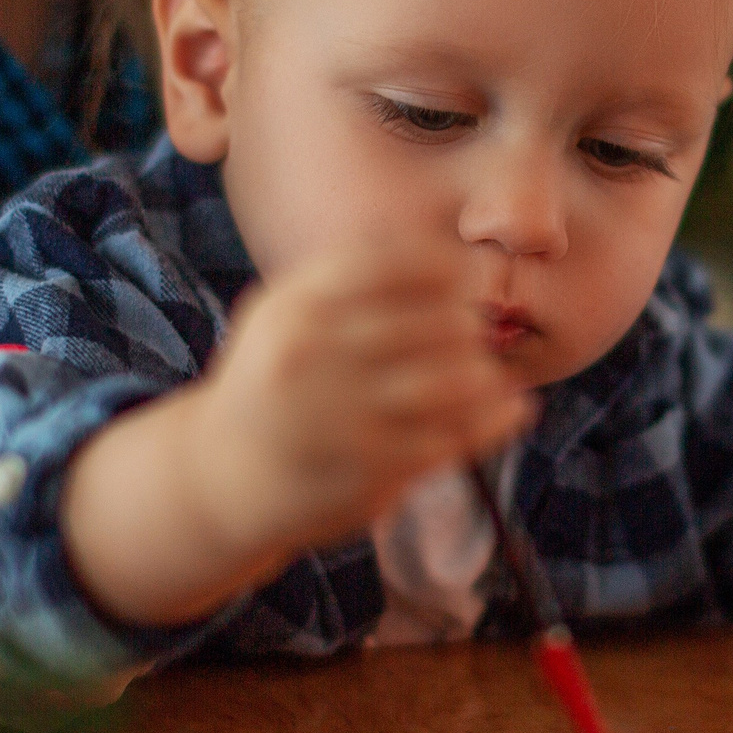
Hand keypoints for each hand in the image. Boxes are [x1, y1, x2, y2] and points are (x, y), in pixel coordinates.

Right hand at [196, 241, 535, 554]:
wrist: (223, 475)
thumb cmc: (273, 380)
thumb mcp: (286, 312)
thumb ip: (350, 277)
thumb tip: (451, 258)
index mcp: (298, 304)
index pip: (399, 263)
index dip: (450, 267)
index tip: (467, 280)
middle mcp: (317, 352)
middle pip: (438, 319)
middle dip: (469, 326)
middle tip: (475, 334)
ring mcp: (342, 413)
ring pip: (456, 377)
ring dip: (485, 374)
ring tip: (486, 374)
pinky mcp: (368, 467)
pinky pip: (455, 435)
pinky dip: (494, 419)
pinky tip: (509, 409)